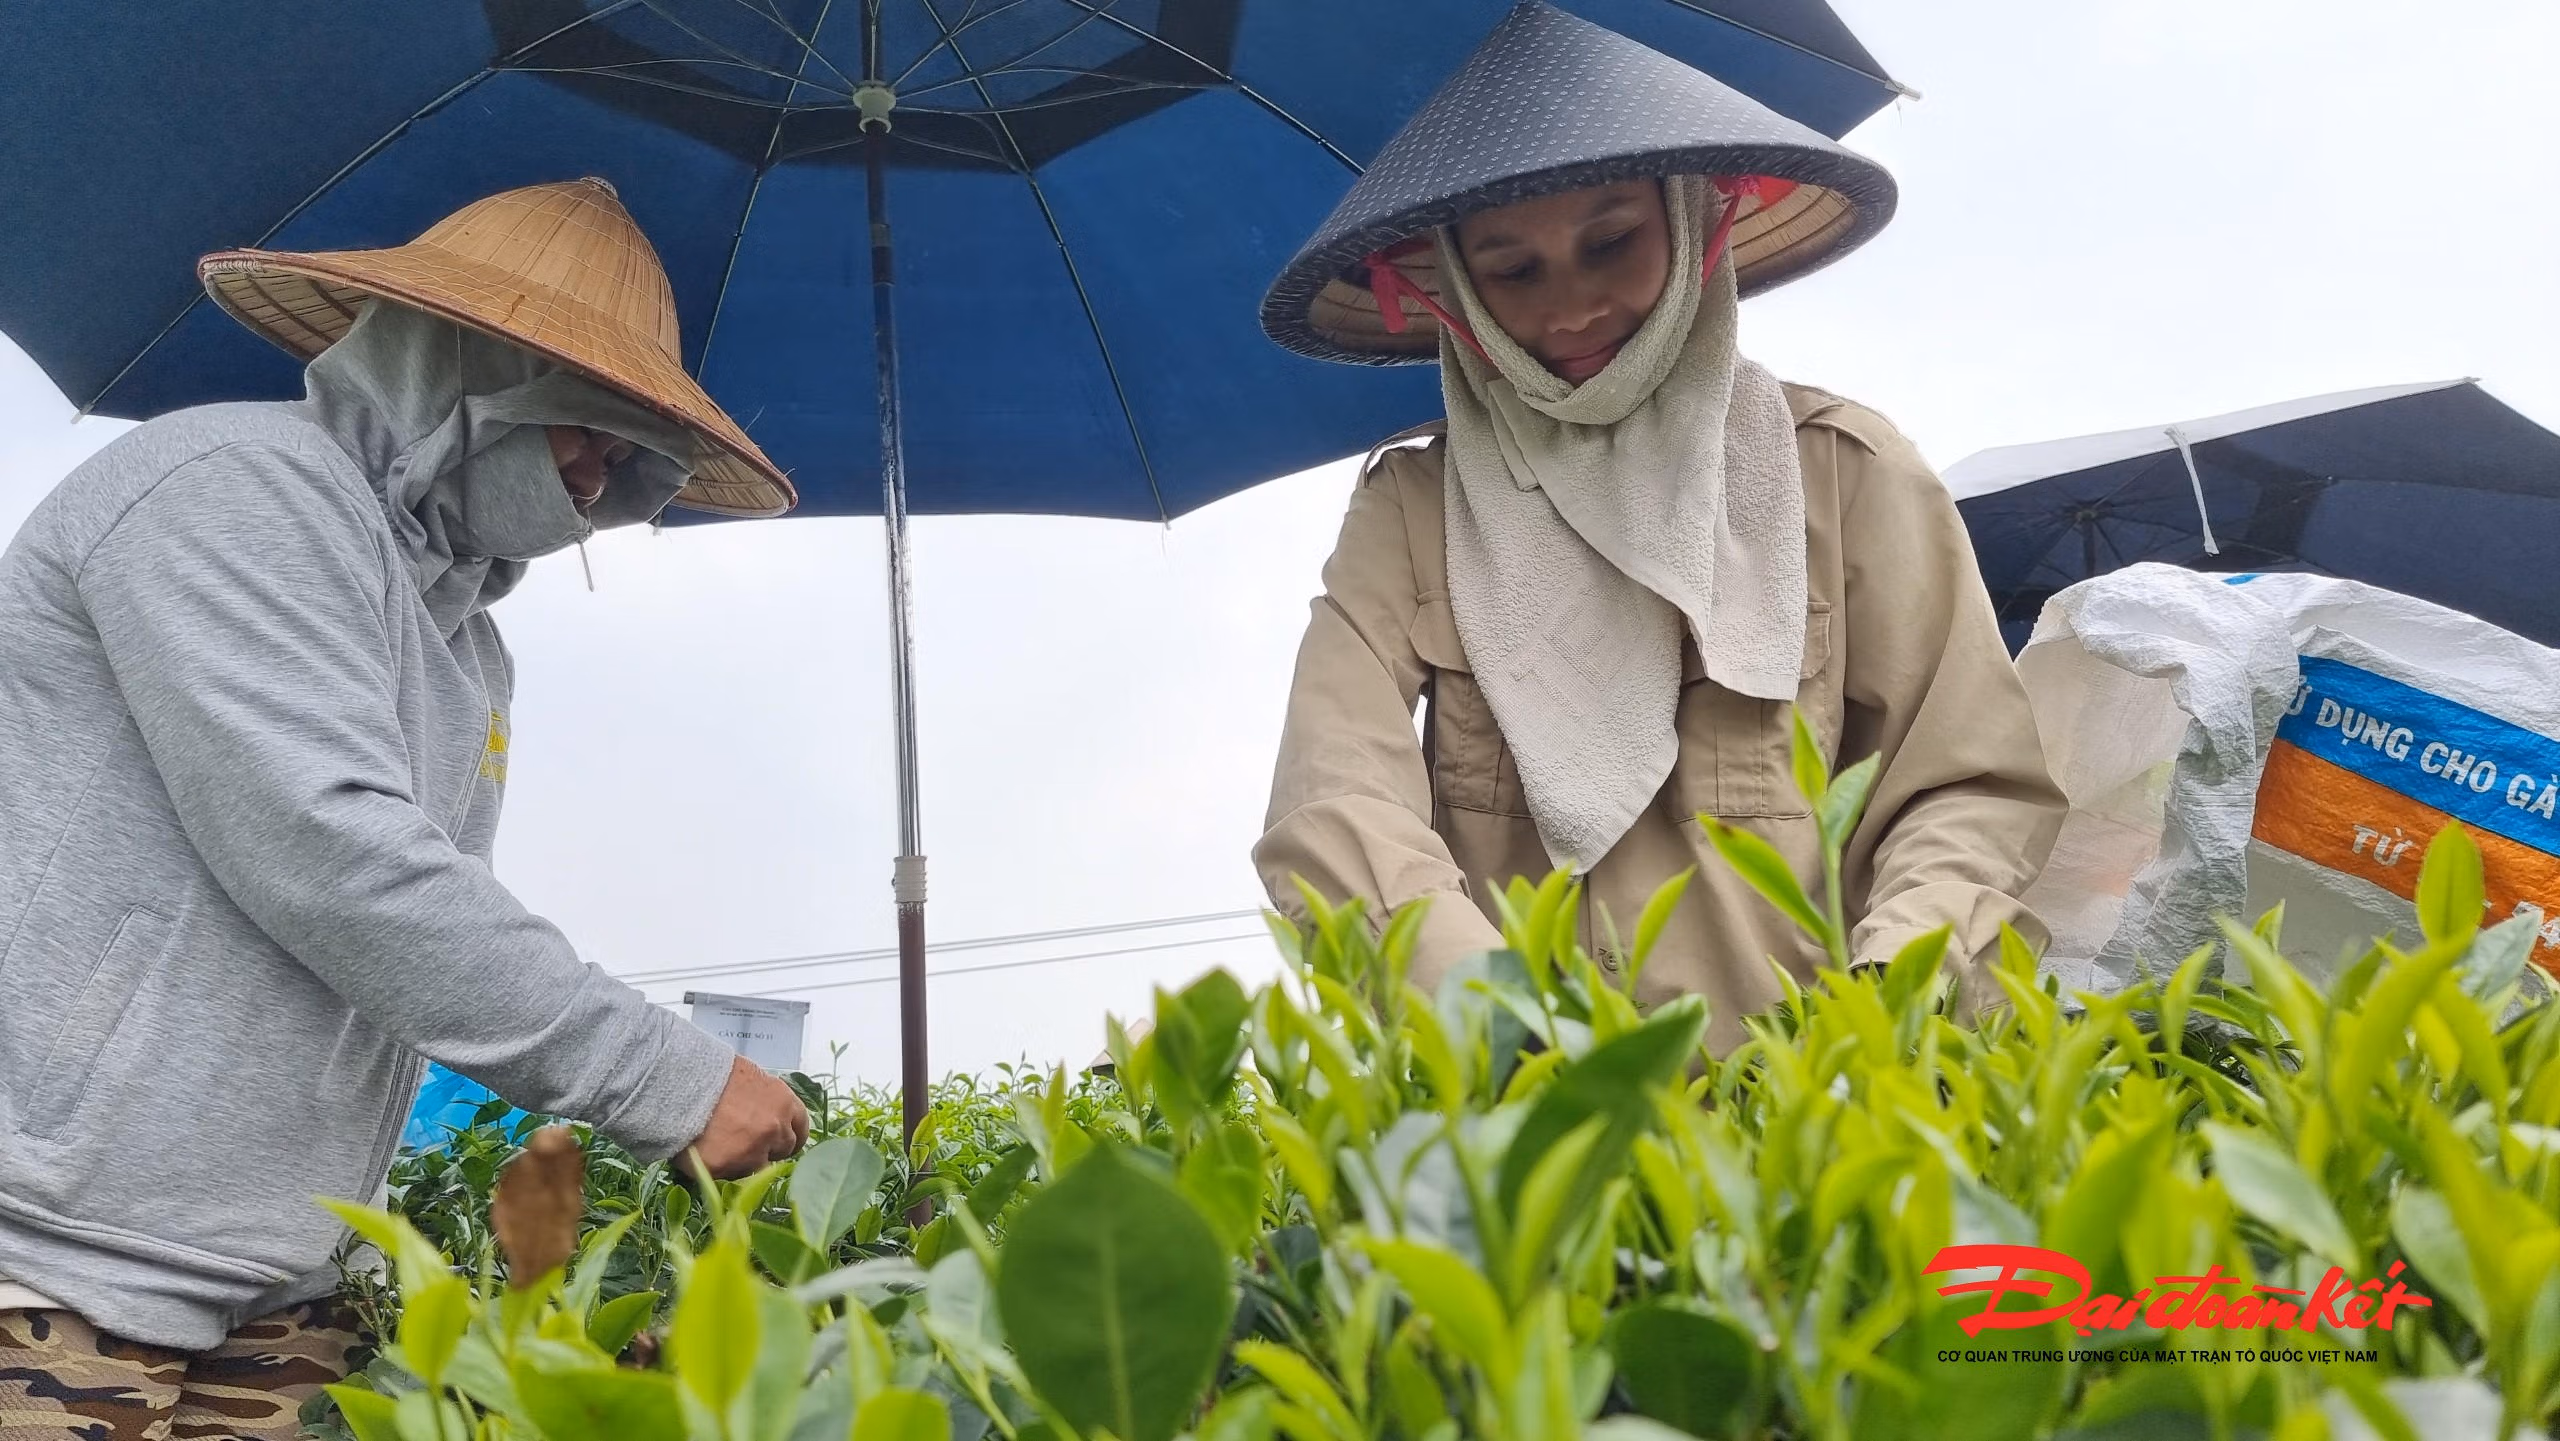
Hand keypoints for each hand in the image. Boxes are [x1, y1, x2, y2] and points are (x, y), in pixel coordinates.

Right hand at [680, 1054, 810, 1180]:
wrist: (680, 1082)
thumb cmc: (713, 1074)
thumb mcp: (751, 1079)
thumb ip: (768, 1102)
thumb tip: (770, 1116)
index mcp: (785, 1103)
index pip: (801, 1129)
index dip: (789, 1136)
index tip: (781, 1142)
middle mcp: (775, 1129)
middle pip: (782, 1150)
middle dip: (768, 1150)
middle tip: (746, 1144)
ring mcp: (753, 1151)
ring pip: (757, 1167)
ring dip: (744, 1161)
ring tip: (721, 1146)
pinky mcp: (727, 1168)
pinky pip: (729, 1175)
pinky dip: (721, 1168)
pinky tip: (707, 1152)